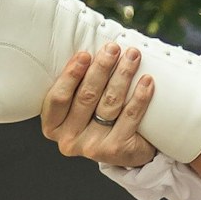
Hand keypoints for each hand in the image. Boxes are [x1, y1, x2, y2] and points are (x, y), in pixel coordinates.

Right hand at [40, 44, 159, 167]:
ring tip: (132, 56)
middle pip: (86, 97)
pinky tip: (147, 80)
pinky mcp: (117, 150)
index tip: (85, 54)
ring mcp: (92, 148)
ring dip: (123, 76)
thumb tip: (90, 49)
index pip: (58, 98)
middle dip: (101, 69)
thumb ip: (78, 84)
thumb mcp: (81, 104)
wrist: (127, 149)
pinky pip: (130, 117)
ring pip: (110, 103)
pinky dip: (140, 96)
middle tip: (113, 49)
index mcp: (53, 125)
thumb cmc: (100, 117)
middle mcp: (68, 139)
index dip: (71, 75)